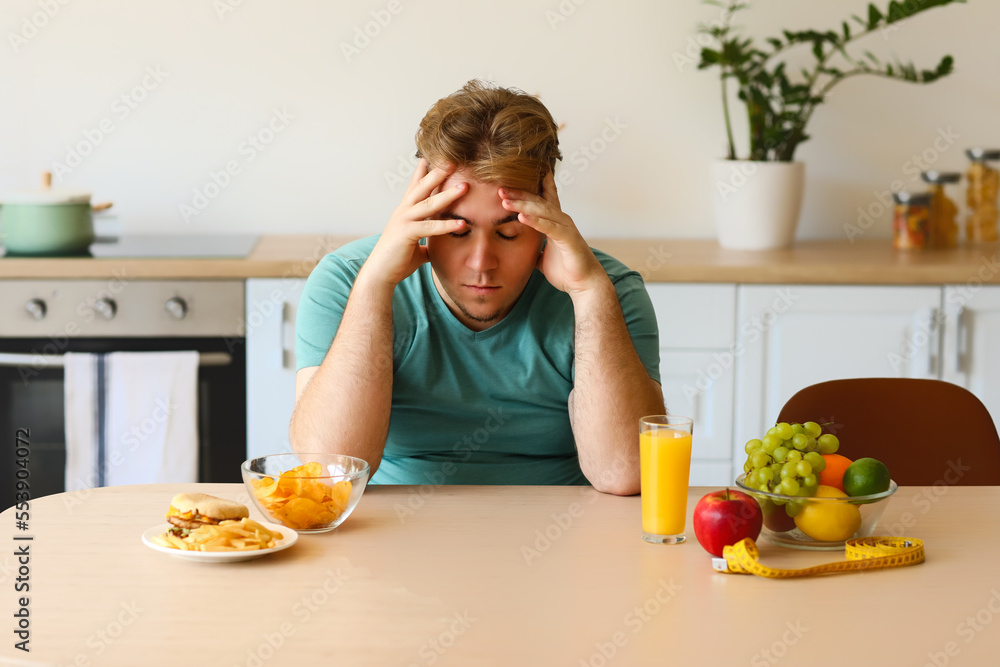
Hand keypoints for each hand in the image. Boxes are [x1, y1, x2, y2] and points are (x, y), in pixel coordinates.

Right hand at [360, 159, 467, 288]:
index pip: (414, 188)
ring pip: (429, 203)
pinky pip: (430, 227)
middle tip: (452, 161)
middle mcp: (403, 212)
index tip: (429, 158)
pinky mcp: (407, 233)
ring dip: (448, 195)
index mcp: (404, 212)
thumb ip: (426, 243)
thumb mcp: (416, 248)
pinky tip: (462, 223)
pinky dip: (447, 225)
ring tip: (465, 187)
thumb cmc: (396, 261)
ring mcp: (404, 221)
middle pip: (422, 188)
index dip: (421, 173)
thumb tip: (435, 247)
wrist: (380, 274)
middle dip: (437, 174)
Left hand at [499, 170, 607, 295]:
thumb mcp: (544, 257)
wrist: (584, 284)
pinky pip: (549, 227)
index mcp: (555, 222)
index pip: (542, 200)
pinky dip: (535, 221)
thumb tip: (523, 251)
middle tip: (500, 188)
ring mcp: (565, 228)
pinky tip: (521, 217)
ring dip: (523, 205)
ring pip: (542, 211)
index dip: (527, 190)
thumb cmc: (567, 270)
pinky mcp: (568, 238)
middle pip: (538, 201)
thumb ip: (535, 249)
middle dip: (518, 194)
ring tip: (505, 200)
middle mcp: (561, 220)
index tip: (511, 181)